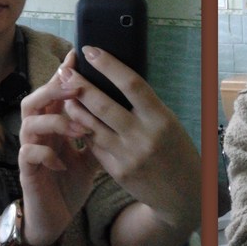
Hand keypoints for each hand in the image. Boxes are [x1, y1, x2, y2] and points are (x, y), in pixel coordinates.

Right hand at [17, 53, 102, 245]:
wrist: (54, 218)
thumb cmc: (71, 182)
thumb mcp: (92, 155)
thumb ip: (99, 132)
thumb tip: (122, 110)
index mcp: (54, 126)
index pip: (54, 94)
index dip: (62, 75)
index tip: (77, 57)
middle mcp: (38, 135)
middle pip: (33, 100)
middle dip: (53, 92)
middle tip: (76, 90)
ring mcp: (29, 152)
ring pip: (28, 123)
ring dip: (56, 123)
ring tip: (79, 130)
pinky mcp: (26, 173)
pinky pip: (28, 154)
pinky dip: (46, 154)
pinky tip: (63, 161)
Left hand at [58, 46, 200, 230]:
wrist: (183, 195)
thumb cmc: (177, 152)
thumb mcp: (169, 124)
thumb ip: (145, 107)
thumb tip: (116, 82)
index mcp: (161, 119)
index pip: (131, 84)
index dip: (108, 65)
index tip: (91, 50)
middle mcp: (143, 136)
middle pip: (103, 104)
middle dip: (80, 85)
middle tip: (65, 70)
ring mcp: (128, 155)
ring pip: (91, 125)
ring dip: (74, 107)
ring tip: (63, 93)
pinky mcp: (117, 171)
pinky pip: (94, 145)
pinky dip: (83, 129)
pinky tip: (75, 119)